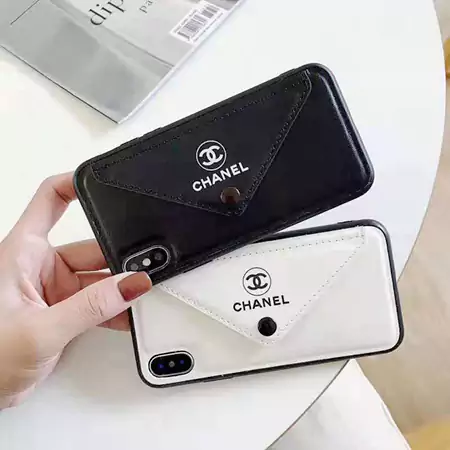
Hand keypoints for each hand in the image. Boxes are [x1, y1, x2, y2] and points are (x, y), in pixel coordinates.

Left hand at [0, 173, 151, 408]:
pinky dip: (113, 308)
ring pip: (98, 276)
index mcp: (22, 252)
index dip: (77, 183)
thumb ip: (90, 307)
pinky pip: (96, 300)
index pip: (51, 199)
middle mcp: (39, 264)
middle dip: (118, 257)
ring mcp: (53, 288)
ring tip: (138, 296)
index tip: (107, 180)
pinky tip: (127, 316)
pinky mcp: (63, 309)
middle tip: (142, 269)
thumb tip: (131, 285)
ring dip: (119, 287)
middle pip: (90, 245)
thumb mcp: (41, 329)